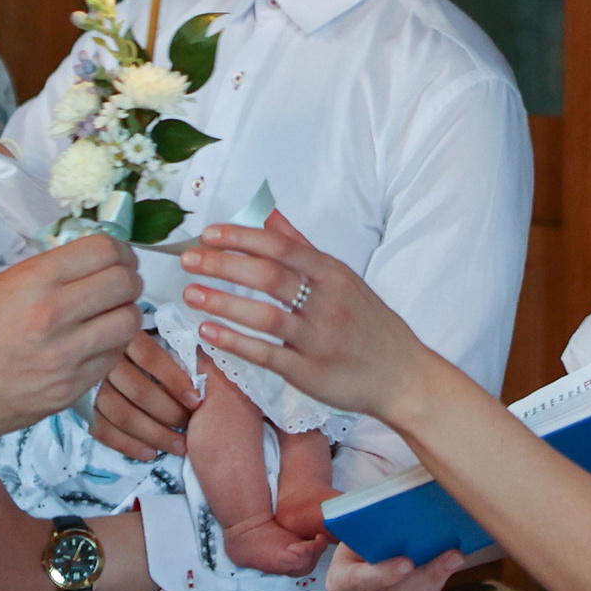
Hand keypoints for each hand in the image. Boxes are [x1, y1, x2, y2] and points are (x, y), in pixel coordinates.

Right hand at [0, 235, 143, 435]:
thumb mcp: (4, 283)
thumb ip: (52, 273)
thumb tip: (95, 265)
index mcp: (35, 280)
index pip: (104, 250)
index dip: (119, 251)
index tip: (118, 258)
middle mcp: (54, 314)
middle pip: (125, 284)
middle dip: (128, 281)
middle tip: (120, 286)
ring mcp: (65, 355)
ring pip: (129, 323)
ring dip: (125, 315)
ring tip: (110, 317)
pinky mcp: (70, 389)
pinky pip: (113, 360)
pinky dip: (111, 348)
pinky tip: (94, 345)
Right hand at [91, 334, 200, 459]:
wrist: (78, 336)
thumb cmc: (122, 332)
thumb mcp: (143, 325)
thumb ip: (163, 339)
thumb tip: (198, 362)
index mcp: (121, 334)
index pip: (151, 358)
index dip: (175, 381)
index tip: (195, 400)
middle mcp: (103, 358)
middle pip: (139, 392)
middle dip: (169, 413)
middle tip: (189, 424)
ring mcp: (89, 384)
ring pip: (123, 415)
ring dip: (154, 434)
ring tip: (178, 445)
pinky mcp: (80, 405)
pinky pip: (102, 430)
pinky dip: (127, 445)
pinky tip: (150, 452)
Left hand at [182, 211, 438, 422]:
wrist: (403, 376)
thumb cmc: (369, 323)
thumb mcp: (344, 278)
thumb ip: (303, 246)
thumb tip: (269, 213)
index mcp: (334, 275)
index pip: (282, 248)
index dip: (243, 238)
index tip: (209, 234)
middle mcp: (327, 304)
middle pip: (269, 277)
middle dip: (224, 266)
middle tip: (188, 260)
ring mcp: (318, 340)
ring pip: (265, 317)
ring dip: (223, 303)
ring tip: (190, 295)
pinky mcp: (310, 373)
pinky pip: (267, 355)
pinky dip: (235, 342)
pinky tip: (208, 332)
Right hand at [328, 542, 465, 590]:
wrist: (361, 579)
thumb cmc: (360, 551)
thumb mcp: (357, 540)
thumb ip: (371, 534)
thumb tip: (402, 516)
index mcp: (339, 582)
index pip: (360, 580)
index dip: (384, 573)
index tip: (408, 563)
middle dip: (427, 575)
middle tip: (453, 556)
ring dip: (436, 580)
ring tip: (454, 558)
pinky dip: (433, 589)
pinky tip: (443, 572)